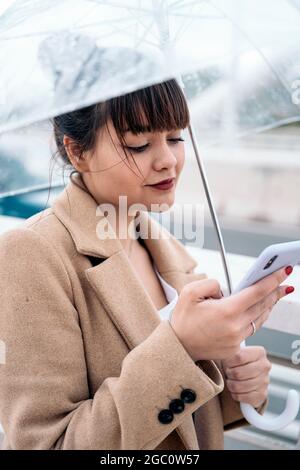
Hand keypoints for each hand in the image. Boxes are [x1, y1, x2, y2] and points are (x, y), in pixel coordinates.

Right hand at [170, 265, 293, 360]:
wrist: (178, 348)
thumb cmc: (183, 320)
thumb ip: (211, 283)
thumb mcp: (190, 293)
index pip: (257, 292)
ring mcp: (237, 339)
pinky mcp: (236, 348)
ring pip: (260, 318)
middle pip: (263, 305)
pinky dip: (257, 318)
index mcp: (226, 311)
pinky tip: (259, 310)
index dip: (272, 280)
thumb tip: (226, 289)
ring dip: (269, 305)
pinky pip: (252, 329)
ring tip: (275, 294)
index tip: (283, 271)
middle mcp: (236, 327)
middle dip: (276, 291)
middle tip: (285, 281)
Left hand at [221, 346, 270, 407]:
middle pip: (238, 373)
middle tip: (228, 373)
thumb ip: (232, 346)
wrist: (247, 377)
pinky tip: (236, 390)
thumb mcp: (236, 351)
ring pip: (239, 386)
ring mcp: (265, 381)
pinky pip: (243, 397)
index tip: (226, 363)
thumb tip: (225, 342)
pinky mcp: (263, 394)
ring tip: (231, 381)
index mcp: (260, 352)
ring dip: (231, 385)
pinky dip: (236, 394)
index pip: (239, 357)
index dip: (228, 362)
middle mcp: (265, 366)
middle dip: (229, 374)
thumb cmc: (238, 362)